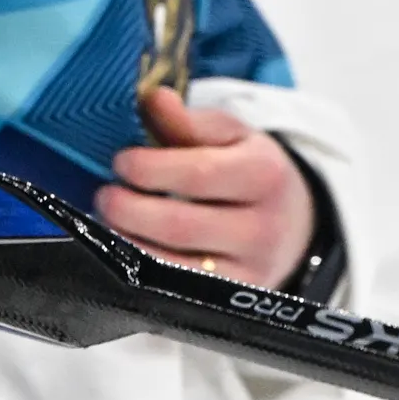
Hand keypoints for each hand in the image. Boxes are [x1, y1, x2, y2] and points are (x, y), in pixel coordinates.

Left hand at [99, 86, 313, 290]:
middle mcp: (262, 228)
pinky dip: (142, 271)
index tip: (121, 161)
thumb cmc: (248, 172)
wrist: (292, 224)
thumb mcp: (230, 136)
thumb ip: (189, 120)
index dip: (151, 168)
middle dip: (131, 209)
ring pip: (174, 266)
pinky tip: (124, 248)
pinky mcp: (230, 301)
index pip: (199, 174)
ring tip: (110, 220)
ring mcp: (248, 272)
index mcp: (265, 175)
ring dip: (129, 242)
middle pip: (181, 225)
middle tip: (105, 195)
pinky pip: (176, 291)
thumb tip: (155, 99)